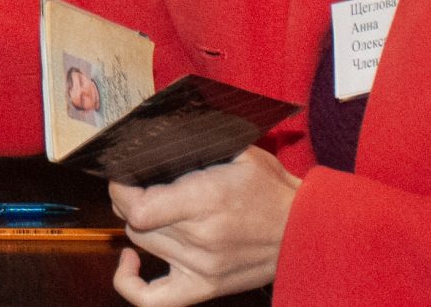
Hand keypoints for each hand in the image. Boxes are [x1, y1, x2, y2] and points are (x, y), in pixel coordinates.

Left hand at [107, 148, 299, 304]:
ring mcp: (202, 268)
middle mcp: (201, 239)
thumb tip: (154, 138)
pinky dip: (130, 283)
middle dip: (130, 200)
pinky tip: (129, 260)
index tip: (124, 175)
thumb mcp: (238, 151)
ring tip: (149, 210)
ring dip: (139, 226)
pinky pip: (153, 299)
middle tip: (141, 185)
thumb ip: (195, 144)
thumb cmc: (273, 189)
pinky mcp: (206, 287)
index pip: (138, 207)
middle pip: (136, 224)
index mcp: (206, 201)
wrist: (308, 232)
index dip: (122, 189)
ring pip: (142, 244)